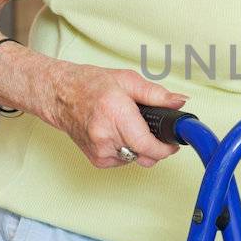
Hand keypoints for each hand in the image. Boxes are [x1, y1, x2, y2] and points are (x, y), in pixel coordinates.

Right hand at [45, 63, 189, 167]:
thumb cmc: (90, 85)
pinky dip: (126, 149)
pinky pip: (124, 160)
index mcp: (115, 115)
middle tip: (148, 127)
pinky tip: (117, 134)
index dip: (166, 148)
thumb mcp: (127, 80)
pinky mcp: (98, 160)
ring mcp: (100, 151)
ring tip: (127, 126)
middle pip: (146, 155)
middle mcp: (106, 137)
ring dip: (139, 146)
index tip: (173, 144)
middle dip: (154, 144)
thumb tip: (179, 102)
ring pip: (136, 158)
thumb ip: (156, 94)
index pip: (148, 146)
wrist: (60, 96)